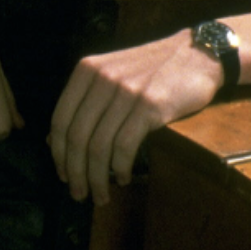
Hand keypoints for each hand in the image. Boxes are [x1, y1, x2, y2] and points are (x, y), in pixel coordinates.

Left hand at [47, 30, 225, 203]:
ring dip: (97, 178)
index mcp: (86, 71)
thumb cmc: (152, 70)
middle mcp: (101, 79)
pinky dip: (119, 168)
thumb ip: (85, 101)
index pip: (60, 119)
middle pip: (77, 136)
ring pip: (99, 145)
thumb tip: (55, 141)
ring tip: (101, 196)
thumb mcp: (111, 74)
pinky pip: (124, 146)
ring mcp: (125, 91)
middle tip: (80, 195)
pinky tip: (123, 178)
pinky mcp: (149, 105)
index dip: (58, 153)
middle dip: (75, 172)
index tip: (63, 175)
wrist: (195, 54)